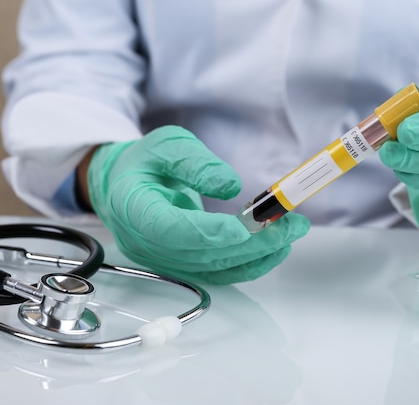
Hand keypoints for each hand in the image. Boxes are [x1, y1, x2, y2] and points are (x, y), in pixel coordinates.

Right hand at [84, 125, 309, 283]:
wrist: (127, 185)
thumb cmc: (146, 162)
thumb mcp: (167, 145)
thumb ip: (195, 163)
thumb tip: (231, 185)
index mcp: (133, 208)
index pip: (169, 229)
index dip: (208, 232)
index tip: (245, 227)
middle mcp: (146, 242)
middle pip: (201, 252)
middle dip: (251, 242)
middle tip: (290, 226)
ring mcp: (163, 260)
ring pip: (214, 266)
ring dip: (257, 253)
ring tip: (292, 232)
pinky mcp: (182, 265)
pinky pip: (218, 272)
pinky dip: (249, 264)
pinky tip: (275, 249)